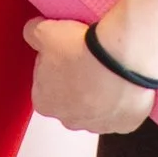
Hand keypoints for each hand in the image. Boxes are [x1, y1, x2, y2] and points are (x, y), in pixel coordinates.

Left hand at [25, 16, 156, 137]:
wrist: (122, 60)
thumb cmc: (83, 52)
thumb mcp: (44, 31)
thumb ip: (32, 33)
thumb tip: (33, 31)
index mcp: (44, 103)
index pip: (42, 82)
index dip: (53, 63)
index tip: (64, 51)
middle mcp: (70, 120)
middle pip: (70, 98)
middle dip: (77, 80)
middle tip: (87, 57)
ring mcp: (99, 124)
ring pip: (97, 107)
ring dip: (101, 90)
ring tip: (108, 65)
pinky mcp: (125, 124)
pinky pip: (123, 110)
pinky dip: (124, 96)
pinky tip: (124, 77)